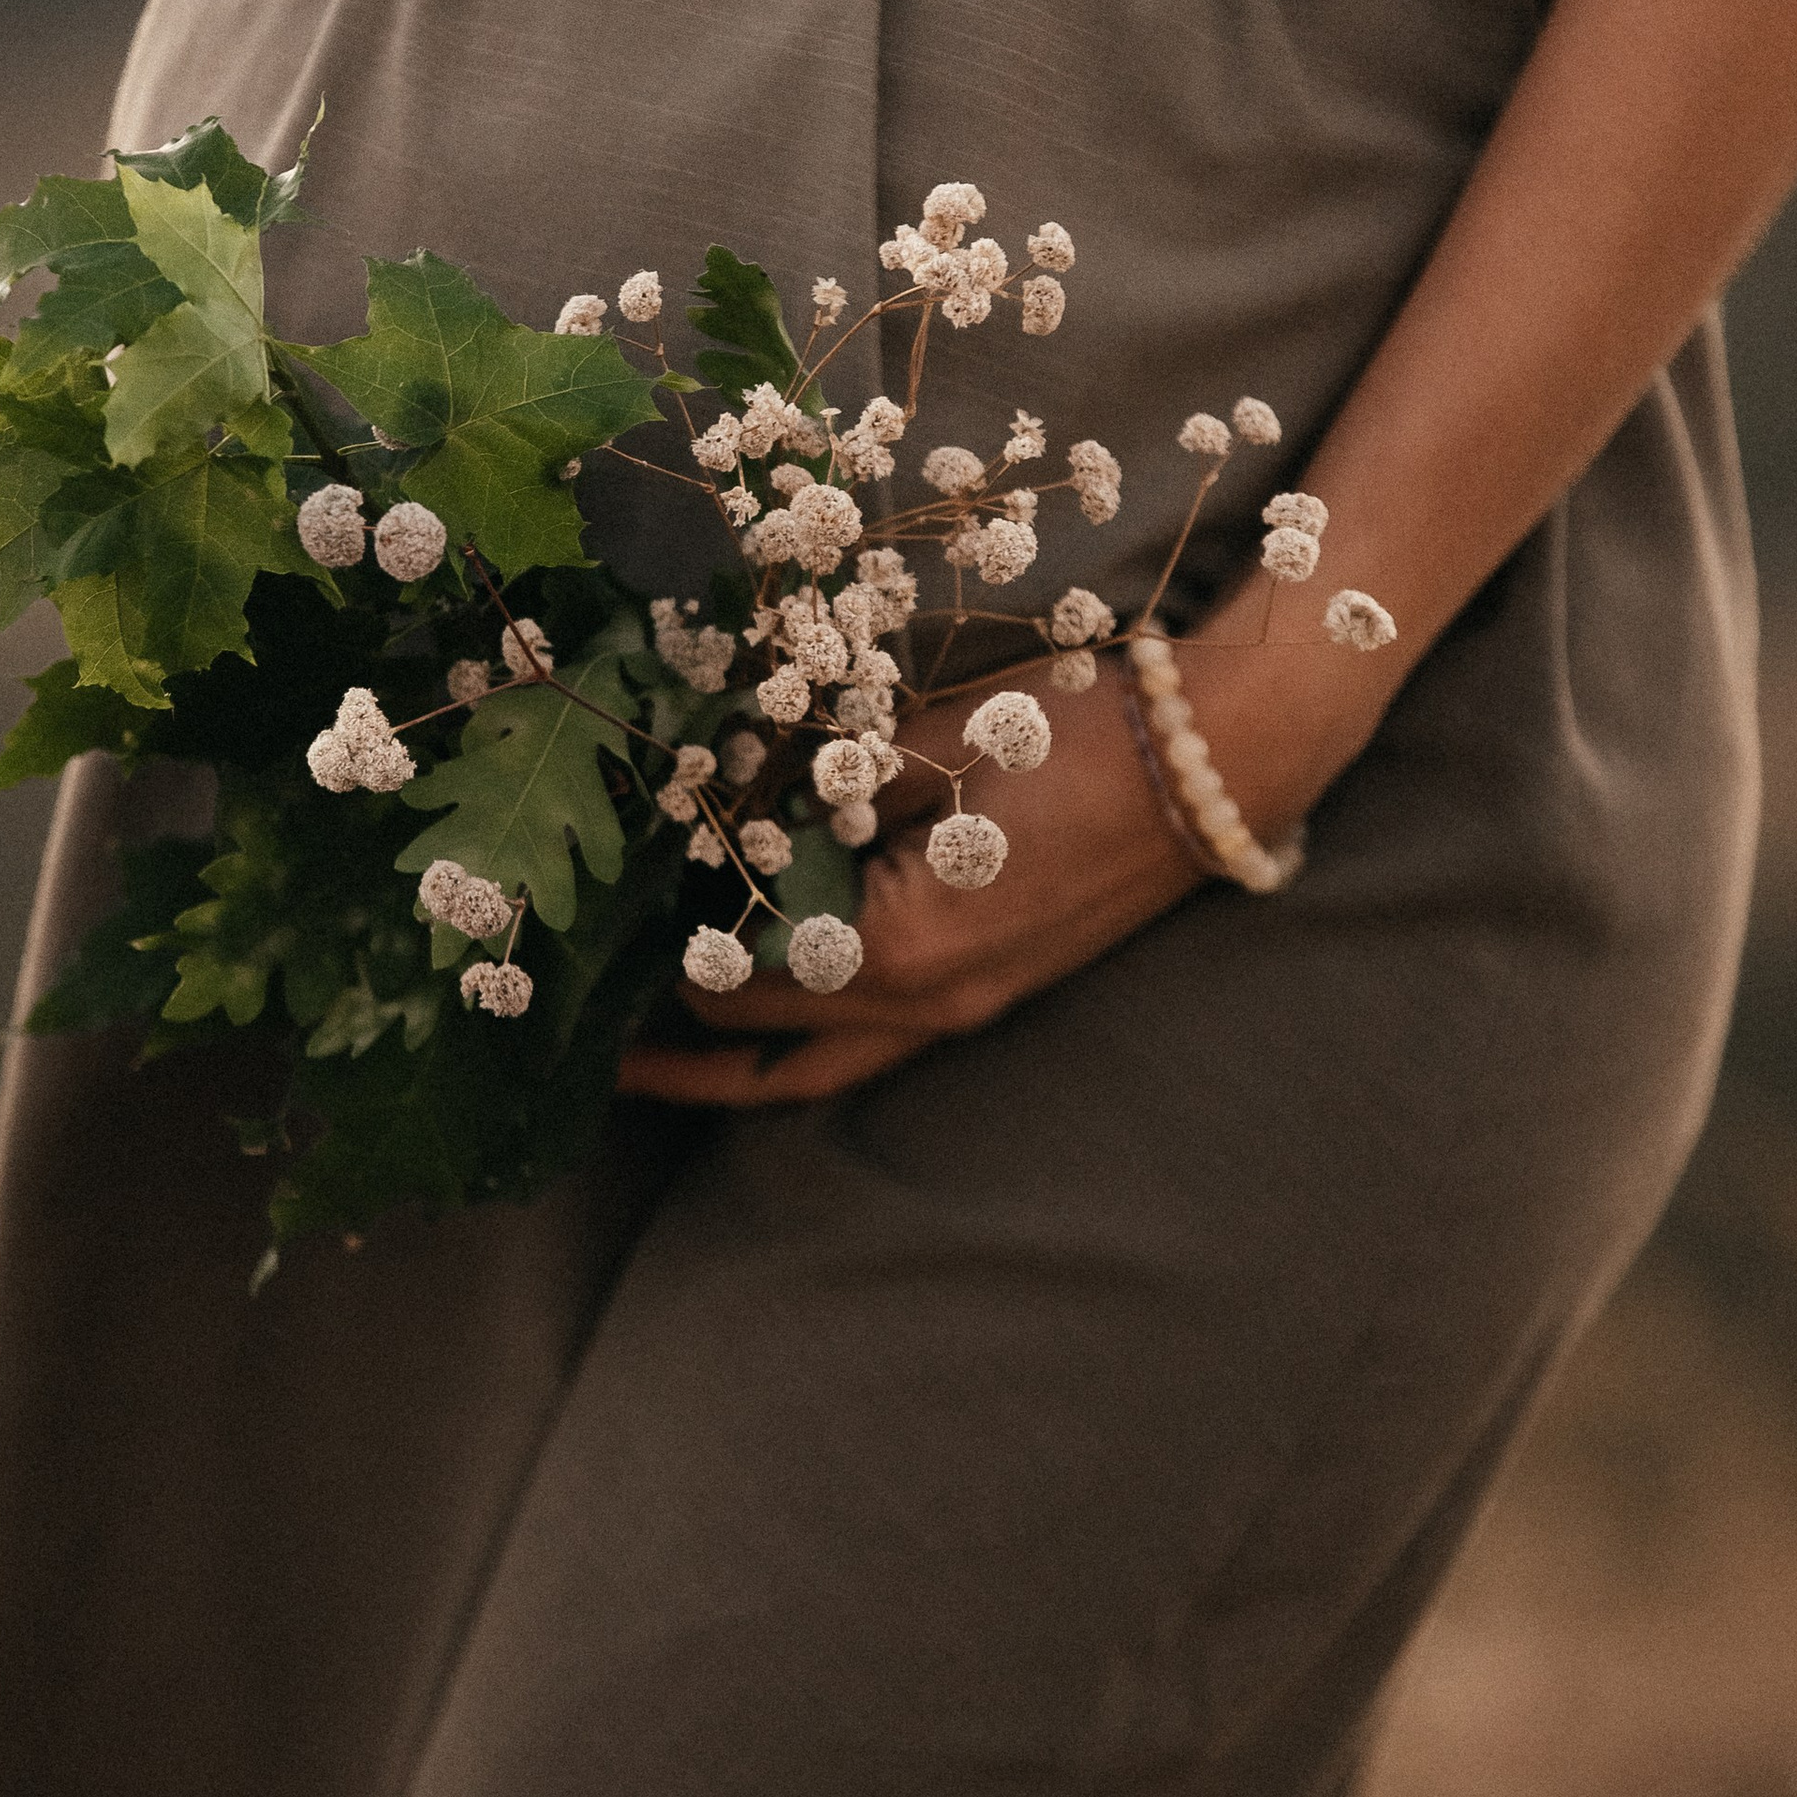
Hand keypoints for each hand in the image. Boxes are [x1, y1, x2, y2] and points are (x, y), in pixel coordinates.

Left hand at [620, 633, 1377, 1108]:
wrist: (1217, 758)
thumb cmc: (1070, 730)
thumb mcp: (921, 742)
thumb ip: (813, 785)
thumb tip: (713, 804)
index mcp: (898, 946)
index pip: (733, 973)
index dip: (656, 948)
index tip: (591, 924)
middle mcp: (929, 1005)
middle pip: (764, 1046)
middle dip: (669, 1034)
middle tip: (580, 1020)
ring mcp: (967, 1010)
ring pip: (819, 1067)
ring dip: (731, 1060)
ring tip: (645, 1054)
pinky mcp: (992, 992)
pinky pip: (870, 1041)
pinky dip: (803, 1037)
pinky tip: (760, 1008)